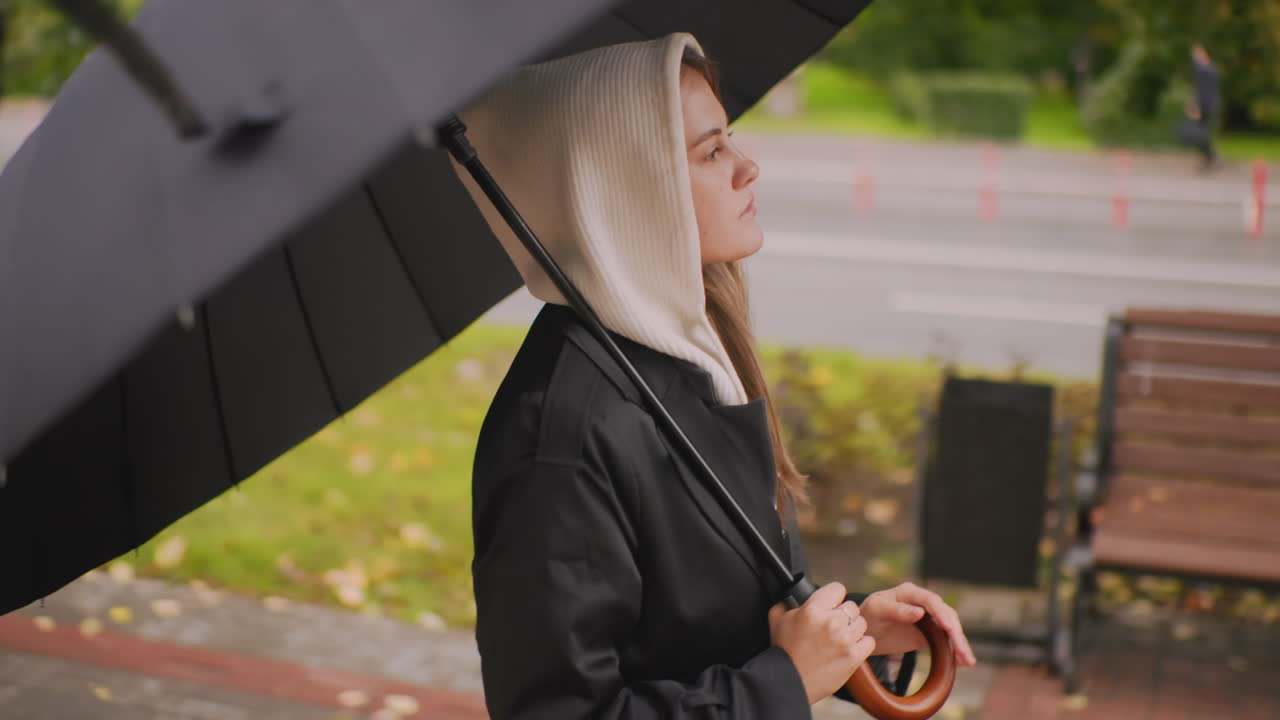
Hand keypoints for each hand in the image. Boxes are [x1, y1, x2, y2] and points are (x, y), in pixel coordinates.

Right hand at [769, 582, 875, 704]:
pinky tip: (848, 648)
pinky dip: (861, 645)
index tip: (830, 605)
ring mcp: (844, 640)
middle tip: (833, 626)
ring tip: (840, 638)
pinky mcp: (854, 656)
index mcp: (813, 609)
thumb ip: (786, 602)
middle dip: (843, 615)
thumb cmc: (783, 651)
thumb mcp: (777, 619)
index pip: (838, 588)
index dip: (834, 597)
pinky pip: (869, 641)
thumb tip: (792, 595)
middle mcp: (831, 622)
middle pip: (852, 607)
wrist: (790, 681)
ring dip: (853, 629)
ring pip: (862, 623)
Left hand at [859, 582, 977, 667]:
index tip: (949, 628)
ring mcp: (929, 617)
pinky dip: (954, 651)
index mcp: (910, 592)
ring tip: (968, 661)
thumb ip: (897, 611)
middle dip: (956, 634)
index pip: (931, 601)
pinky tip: (964, 663)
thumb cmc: (869, 614)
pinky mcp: (930, 632)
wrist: (866, 629)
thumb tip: (920, 613)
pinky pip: (945, 640)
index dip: (941, 614)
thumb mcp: (878, 610)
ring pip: (950, 628)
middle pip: (946, 615)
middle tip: (962, 652)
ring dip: (960, 644)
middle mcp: (923, 602)